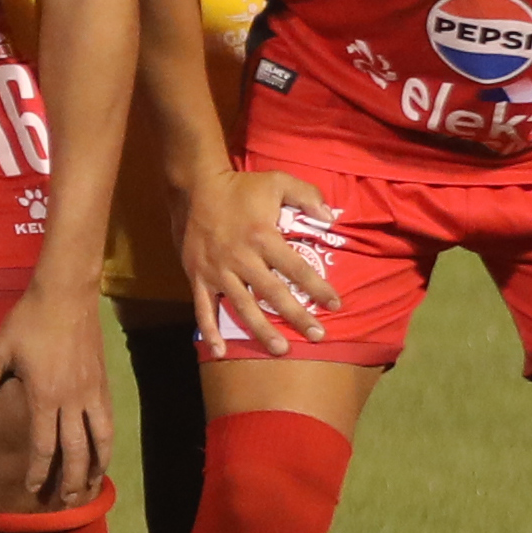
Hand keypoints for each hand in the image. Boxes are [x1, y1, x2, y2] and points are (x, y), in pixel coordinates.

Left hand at [0, 282, 117, 511]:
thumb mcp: (0, 349)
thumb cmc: (29, 321)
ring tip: (89, 486)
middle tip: (64, 502)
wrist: (66, 295)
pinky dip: (107, 443)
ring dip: (95, 467)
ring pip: (99, 440)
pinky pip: (107, 422)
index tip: (31, 488)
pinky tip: (103, 454)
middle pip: (75, 451)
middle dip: (69, 480)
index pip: (44, 445)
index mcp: (44, 396)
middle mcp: (72, 400)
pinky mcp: (103, 384)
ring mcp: (91, 393)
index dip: (38, 471)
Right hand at [178, 166, 339, 357]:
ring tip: (280, 349)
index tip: (335, 305)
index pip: (296, 268)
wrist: (195, 188)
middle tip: (318, 336)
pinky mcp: (198, 277)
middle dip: (297, 316)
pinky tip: (220, 351)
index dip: (317, 287)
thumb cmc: (241, 187)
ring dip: (261, 330)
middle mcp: (241, 259)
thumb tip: (329, 217)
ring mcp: (218, 271)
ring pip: (243, 306)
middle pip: (273, 294)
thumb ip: (307, 195)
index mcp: (263, 237)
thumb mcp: (278, 181)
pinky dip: (210, 331)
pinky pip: (204, 308)